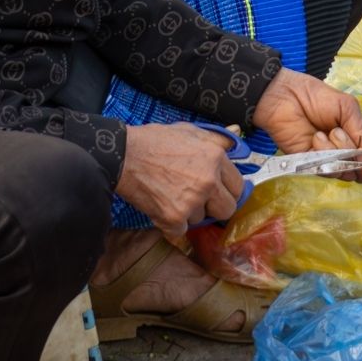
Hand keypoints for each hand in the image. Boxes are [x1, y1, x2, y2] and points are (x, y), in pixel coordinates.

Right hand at [116, 120, 243, 233]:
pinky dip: (171, 223)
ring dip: (189, 213)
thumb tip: (236, 137)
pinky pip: (181, 230)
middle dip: (214, 207)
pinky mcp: (174, 218)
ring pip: (201, 219)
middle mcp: (208, 181)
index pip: (238, 186)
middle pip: (227, 209)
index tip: (218, 191)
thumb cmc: (154, 141)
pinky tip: (161, 205)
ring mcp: (192, 201)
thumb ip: (217, 138)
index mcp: (215, 158)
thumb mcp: (189, 131)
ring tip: (171, 194)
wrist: (123, 156)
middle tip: (198, 199)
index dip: (227, 189)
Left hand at [254, 70, 361, 160]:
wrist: (285, 97)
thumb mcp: (346, 107)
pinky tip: (316, 137)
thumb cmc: (315, 97)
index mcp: (357, 135)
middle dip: (360, 156)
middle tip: (345, 134)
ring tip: (327, 131)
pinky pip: (327, 169)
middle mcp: (346, 150)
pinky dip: (324, 153)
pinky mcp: (312, 164)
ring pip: (346, 170)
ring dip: (340, 150)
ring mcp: (329, 159)